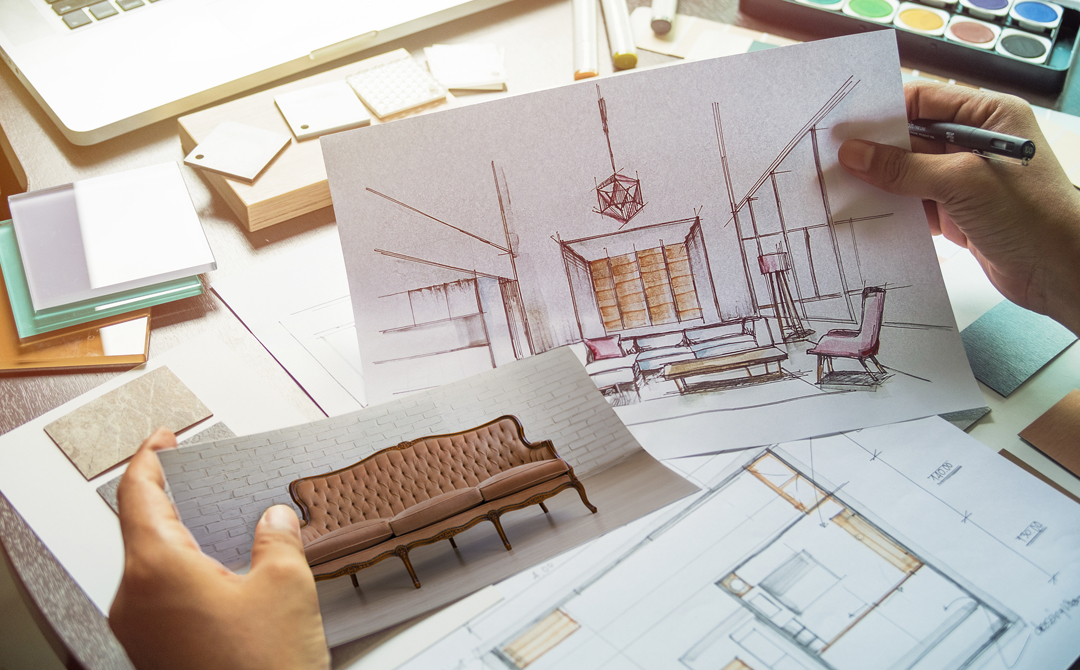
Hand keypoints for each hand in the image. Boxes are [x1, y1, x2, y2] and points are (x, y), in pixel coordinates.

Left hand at [109, 427, 329, 669]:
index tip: (164, 439)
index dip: (151, 457)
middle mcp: (134, 599)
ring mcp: (140, 630)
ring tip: (224, 526)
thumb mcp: (286, 586)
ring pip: (152, 563)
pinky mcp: (154, 652)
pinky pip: (161, 595)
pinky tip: (226, 574)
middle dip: (172, 497)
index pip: (137, 492)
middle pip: (141, 527)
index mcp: (157, 569)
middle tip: (200, 477)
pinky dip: (187, 571)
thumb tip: (274, 520)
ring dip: (183, 537)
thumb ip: (276, 538)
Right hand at [838, 80, 1079, 334]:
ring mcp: (964, 178)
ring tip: (836, 185)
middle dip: (873, 149)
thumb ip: (904, 168)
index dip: (882, 112)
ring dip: (877, 181)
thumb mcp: (963, 182)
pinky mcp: (955, 212)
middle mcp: (974, 142)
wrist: (1060, 273)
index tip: (843, 125)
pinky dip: (889, 207)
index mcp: (988, 116)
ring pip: (907, 172)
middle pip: (910, 137)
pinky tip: (861, 211)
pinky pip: (912, 202)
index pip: (924, 100)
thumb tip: (853, 154)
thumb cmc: (1031, 216)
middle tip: (829, 157)